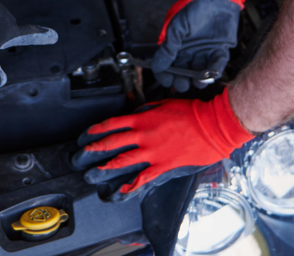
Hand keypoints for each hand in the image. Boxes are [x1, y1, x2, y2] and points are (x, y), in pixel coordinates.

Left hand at [70, 89, 252, 200]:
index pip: (112, 124)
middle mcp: (144, 135)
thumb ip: (147, 109)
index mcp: (143, 118)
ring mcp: (152, 152)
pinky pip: (144, 177)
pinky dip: (131, 185)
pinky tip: (122, 191)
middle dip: (93, 151)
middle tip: (80, 157)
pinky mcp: (164, 165)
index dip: (95, 131)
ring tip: (92, 175)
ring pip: (122, 161)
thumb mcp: (164, 103)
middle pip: (111, 143)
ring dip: (105, 169)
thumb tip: (136, 111)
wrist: (213, 125)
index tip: (85, 136)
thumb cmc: (192, 111)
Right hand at [151, 0, 249, 90]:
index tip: (165, 80)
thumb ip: (169, 48)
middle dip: (180, 80)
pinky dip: (213, 71)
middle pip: (182, 71)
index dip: (164, 74)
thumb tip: (158, 65)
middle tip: (181, 84)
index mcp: (176, 44)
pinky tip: (210, 74)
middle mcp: (189, 50)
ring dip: (197, 79)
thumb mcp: (177, 26)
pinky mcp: (219, 50)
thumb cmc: (195, 6)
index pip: (166, 64)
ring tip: (196, 82)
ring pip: (199, 71)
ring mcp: (204, 51)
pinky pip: (216, 64)